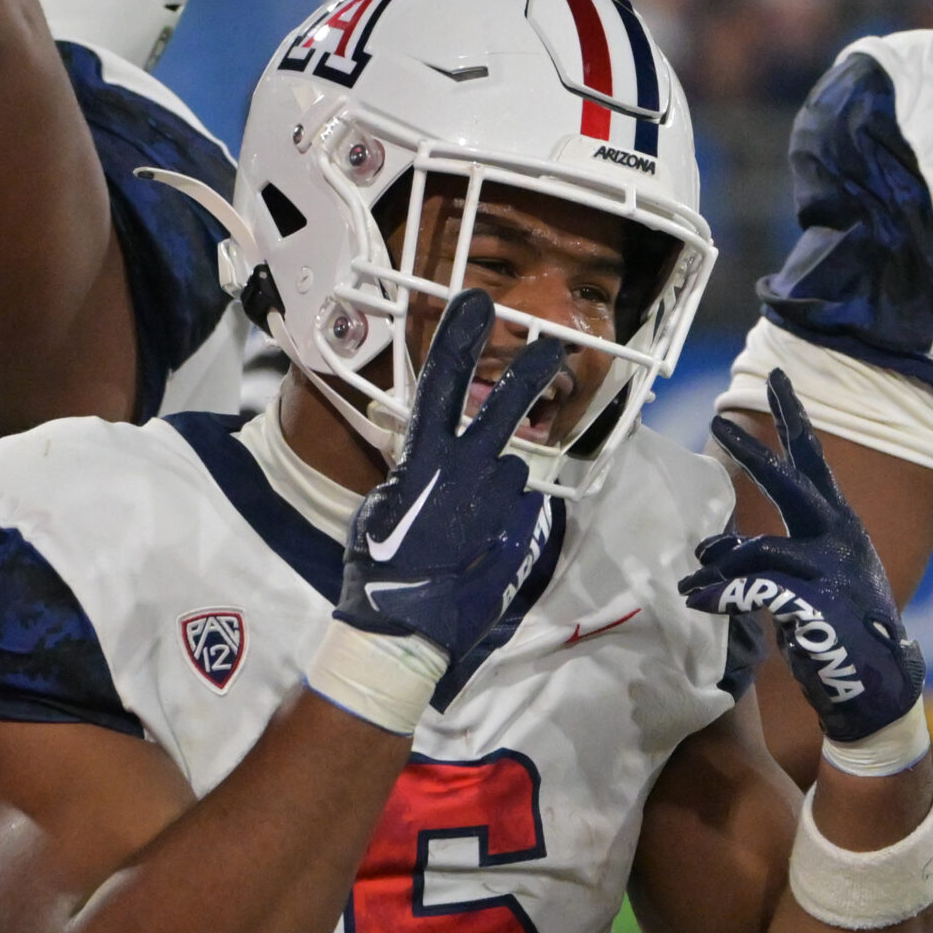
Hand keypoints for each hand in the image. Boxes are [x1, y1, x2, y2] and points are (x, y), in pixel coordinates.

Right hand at [334, 289, 563, 664]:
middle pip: (503, 410)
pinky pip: (512, 510)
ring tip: (461, 527)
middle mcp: (467, 472)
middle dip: (529, 374)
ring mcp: (496, 504)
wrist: (405, 629)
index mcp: (424, 460)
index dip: (459, 338)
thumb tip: (427, 467)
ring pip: (506, 472)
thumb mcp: (381, 508)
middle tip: (555, 346)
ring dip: (492, 486)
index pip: (441, 384)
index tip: (478, 303)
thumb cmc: (378, 570)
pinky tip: (475, 546)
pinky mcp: (515, 532)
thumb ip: (410, 476)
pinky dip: (499, 519)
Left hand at [687, 370, 924, 745]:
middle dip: (754, 451)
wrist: (875, 688)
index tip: (778, 380)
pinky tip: (702, 603)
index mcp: (842, 528)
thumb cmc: (838, 633)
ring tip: (692, 585)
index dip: (795, 420)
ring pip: (760, 548)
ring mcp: (832, 572)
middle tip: (718, 420)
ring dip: (718, 566)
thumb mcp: (808, 583)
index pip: (815, 464)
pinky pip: (753, 590)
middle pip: (794, 482)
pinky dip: (721, 596)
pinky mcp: (816, 606)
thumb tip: (711, 551)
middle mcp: (841, 540)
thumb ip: (768, 557)